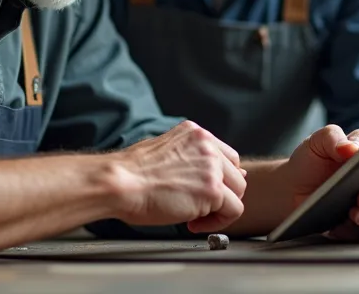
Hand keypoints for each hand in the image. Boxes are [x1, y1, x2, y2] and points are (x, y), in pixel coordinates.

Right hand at [108, 120, 247, 233]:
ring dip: (219, 208)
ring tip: (195, 216)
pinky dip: (218, 222)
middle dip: (221, 194)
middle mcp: (207, 146)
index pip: (225, 156)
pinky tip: (194, 223)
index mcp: (195, 134)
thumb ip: (189, 159)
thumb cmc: (130, 174)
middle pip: (235, 174)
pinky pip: (233, 211)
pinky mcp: (213, 190)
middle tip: (198, 206)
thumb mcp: (163, 153)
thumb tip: (210, 175)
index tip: (203, 192)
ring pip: (238, 192)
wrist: (120, 183)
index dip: (218, 178)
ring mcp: (212, 167)